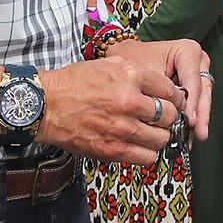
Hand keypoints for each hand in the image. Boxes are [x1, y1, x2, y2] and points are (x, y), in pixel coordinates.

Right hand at [37, 55, 185, 164]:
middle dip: (170, 118)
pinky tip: (141, 145)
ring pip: (162, 138)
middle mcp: (130, 101)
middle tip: (164, 118)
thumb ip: (137, 75)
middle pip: (170, 115)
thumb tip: (162, 88)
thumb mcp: (109, 65)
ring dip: (161, 137)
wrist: (46, 105)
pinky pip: (147, 157)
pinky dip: (148, 153)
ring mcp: (122, 127)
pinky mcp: (113, 149)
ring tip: (152, 132)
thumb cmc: (74, 83)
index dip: (176, 98)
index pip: (171, 90)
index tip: (174, 102)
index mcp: (131, 75)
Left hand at [109, 38, 211, 141]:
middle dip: (200, 113)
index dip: (192, 101)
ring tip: (194, 137)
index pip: (193, 79)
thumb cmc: (134, 62)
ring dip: (199, 120)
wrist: (126, 62)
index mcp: (187, 51)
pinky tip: (188, 136)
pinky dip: (192, 122)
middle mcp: (197, 62)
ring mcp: (197, 76)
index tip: (190, 118)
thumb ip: (161, 92)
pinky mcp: (193, 89)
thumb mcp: (145, 73)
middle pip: (203, 91)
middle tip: (197, 130)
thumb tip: (172, 114)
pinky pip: (196, 106)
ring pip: (203, 100)